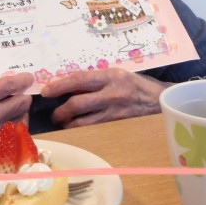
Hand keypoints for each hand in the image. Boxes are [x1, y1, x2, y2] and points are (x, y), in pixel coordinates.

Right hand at [0, 72, 33, 162]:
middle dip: (23, 95)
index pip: (11, 85)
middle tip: (20, 91)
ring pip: (21, 121)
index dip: (23, 79)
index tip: (28, 76)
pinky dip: (13, 128)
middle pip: (22, 103)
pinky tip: (7, 122)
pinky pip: (11, 136)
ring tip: (14, 106)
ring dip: (20, 112)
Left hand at [40, 69, 169, 128]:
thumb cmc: (134, 84)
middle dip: (61, 111)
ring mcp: (115, 112)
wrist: (159, 100)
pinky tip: (76, 129)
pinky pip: (94, 130)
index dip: (60, 85)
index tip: (46, 91)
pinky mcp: (118, 126)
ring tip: (63, 122)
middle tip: (54, 114)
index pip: (79, 79)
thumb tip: (67, 84)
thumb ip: (95, 79)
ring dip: (69, 124)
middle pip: (78, 103)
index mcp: (111, 76)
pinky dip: (82, 130)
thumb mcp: (116, 74)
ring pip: (84, 122)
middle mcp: (112, 93)